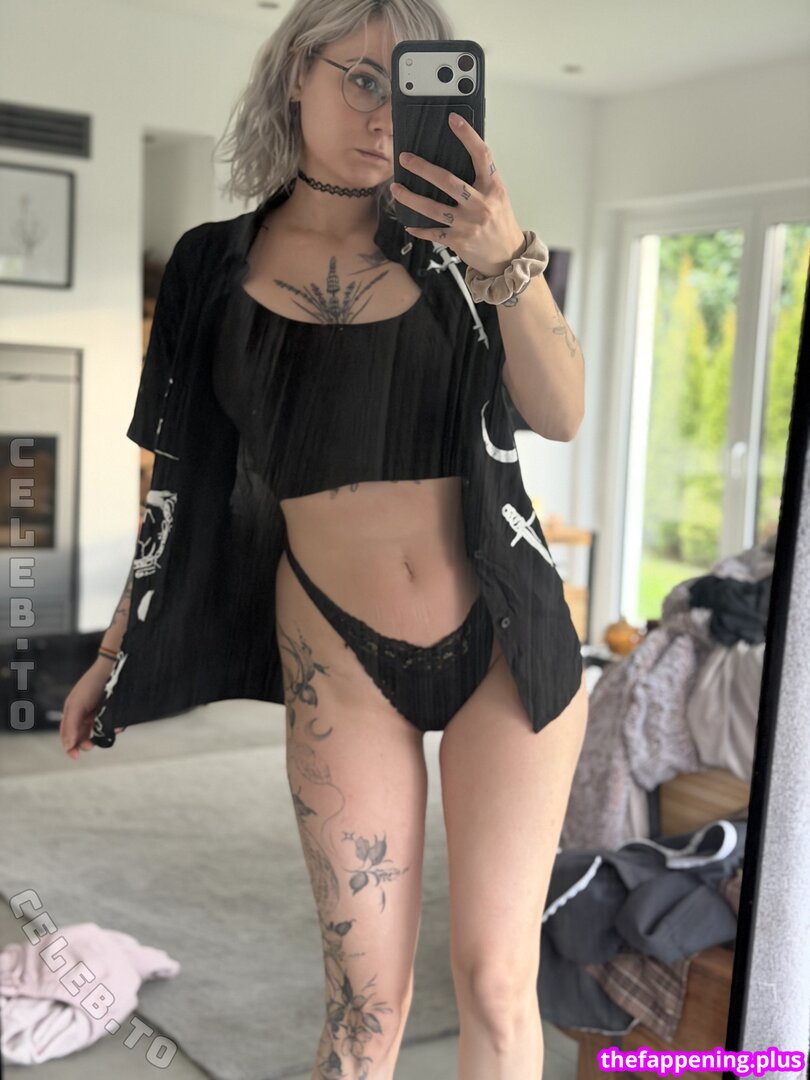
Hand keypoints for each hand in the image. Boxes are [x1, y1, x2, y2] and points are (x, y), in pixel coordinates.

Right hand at [59, 658, 123, 758]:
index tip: (75, 756)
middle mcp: (85, 714)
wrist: (112, 668)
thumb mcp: (76, 705)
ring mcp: (99, 713)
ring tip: (106, 730)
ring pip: (98, 732)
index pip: (68, 735)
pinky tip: (117, 725)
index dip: (70, 747)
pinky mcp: (113, 711)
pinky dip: (114, 727)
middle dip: (86, 742)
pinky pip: (112, 725)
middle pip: (83, 736)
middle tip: (90, 745)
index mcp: (73, 712)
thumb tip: (68, 746)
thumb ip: (70, 726)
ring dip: (101, 734)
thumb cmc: (91, 684)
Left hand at [390, 112, 525, 277]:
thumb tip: (458, 157)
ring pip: (433, 209)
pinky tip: (408, 223)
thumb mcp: (497, 196)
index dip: (468, 136)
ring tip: (396, 189)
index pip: (481, 155)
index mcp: (492, 187)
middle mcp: (480, 204)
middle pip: (447, 181)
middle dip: (422, 169)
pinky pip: (433, 233)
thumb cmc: (500, 222)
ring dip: (411, 198)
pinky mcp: (458, 240)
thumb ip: (481, 179)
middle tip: (404, 159)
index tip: (453, 119)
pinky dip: (419, 229)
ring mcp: (467, 224)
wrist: (507, 256)